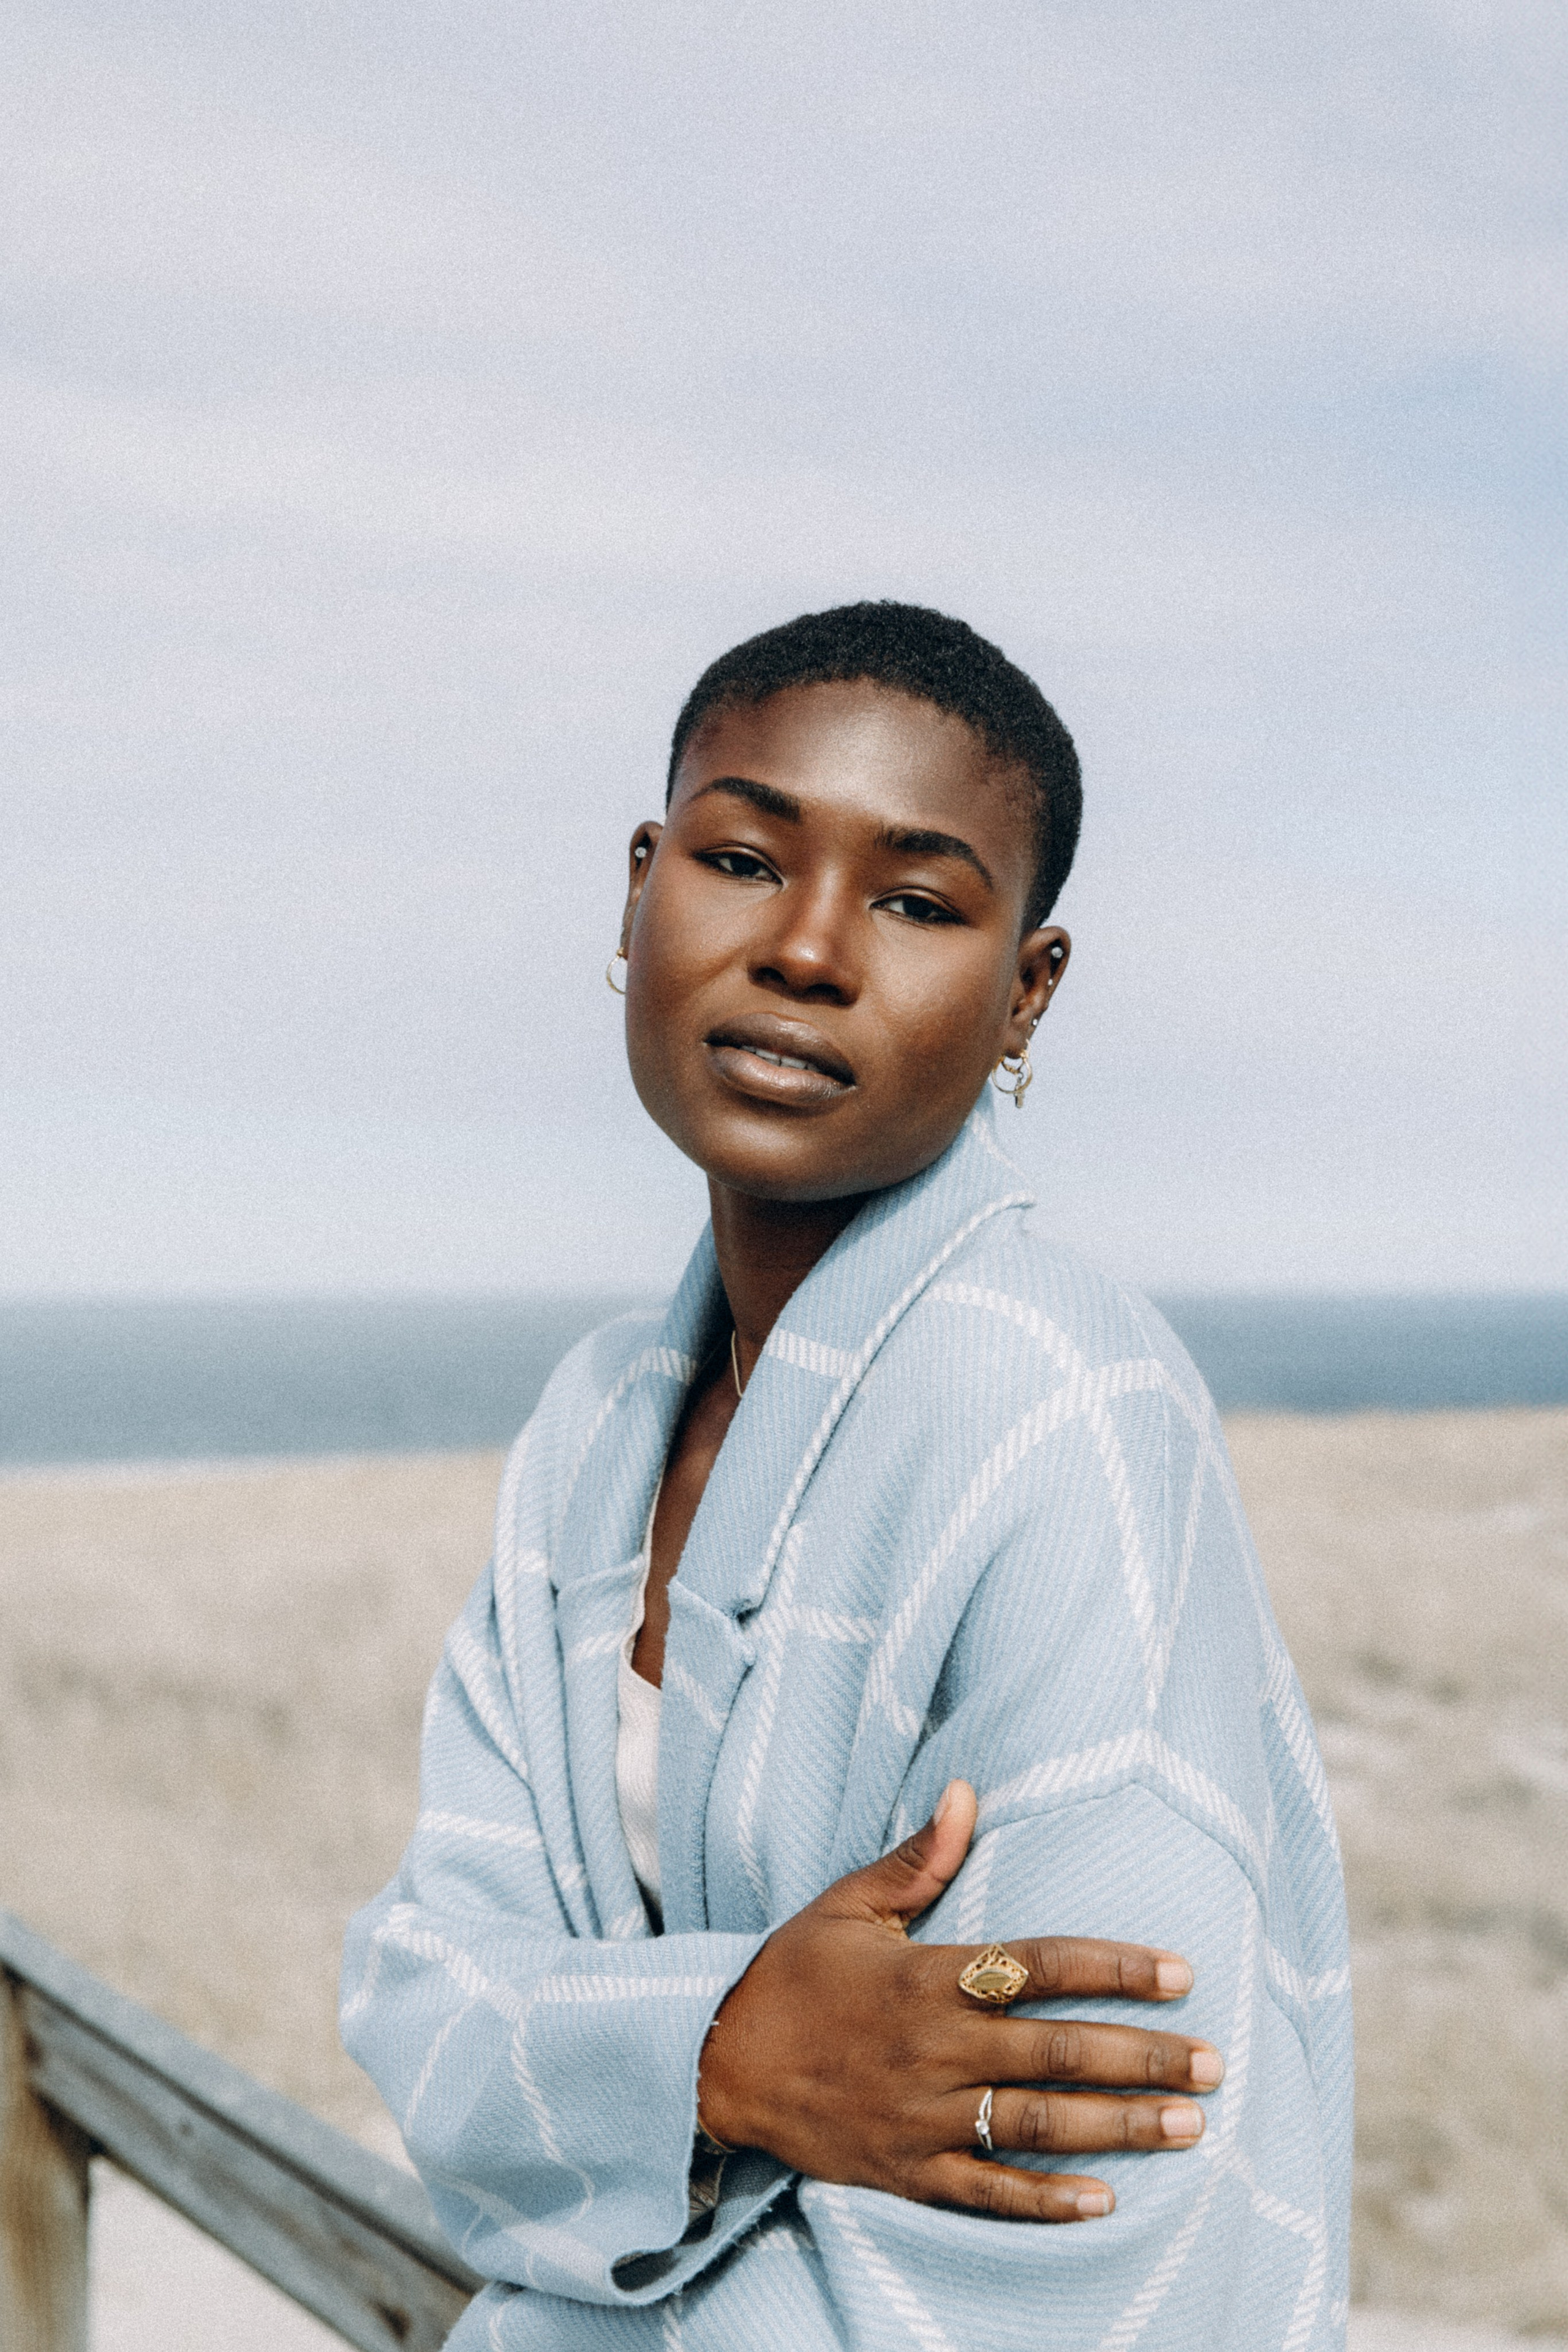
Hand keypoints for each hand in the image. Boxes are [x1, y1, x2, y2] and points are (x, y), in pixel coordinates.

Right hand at [697, 1780, 1224, 2220]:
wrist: (717, 2064)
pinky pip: (987, 2193)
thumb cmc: (790, 1975)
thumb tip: (966, 1792)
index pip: (1038, 1965)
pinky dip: (1045, 2201)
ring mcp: (922, 2117)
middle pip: (1057, 2052)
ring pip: (1036, 2125)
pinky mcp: (907, 2172)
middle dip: (1143, 2056)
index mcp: (925, 1979)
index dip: (1114, 1968)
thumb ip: (916, 1859)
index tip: (1181, 1972)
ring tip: (1187, 2126)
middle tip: (1213, 2063)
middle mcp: (933, 2049)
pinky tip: (1104, 2201)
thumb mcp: (846, 1905)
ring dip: (1118, 2126)